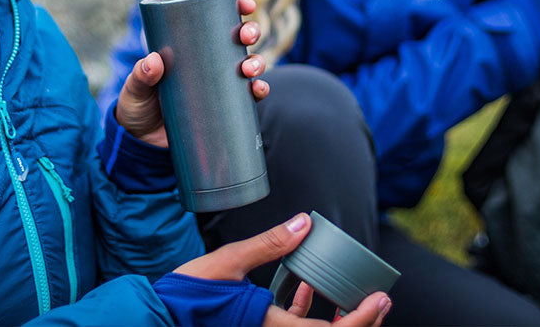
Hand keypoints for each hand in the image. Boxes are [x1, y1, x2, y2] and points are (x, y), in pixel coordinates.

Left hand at [116, 0, 266, 146]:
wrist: (142, 143)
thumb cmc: (137, 106)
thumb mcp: (135, 88)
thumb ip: (141, 75)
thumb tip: (154, 61)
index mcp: (188, 44)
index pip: (216, 18)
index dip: (235, 7)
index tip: (246, 5)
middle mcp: (208, 60)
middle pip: (238, 38)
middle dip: (250, 31)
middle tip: (246, 36)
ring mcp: (219, 83)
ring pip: (249, 63)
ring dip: (257, 62)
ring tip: (248, 70)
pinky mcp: (225, 106)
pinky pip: (249, 96)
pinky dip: (259, 91)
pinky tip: (258, 90)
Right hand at [174, 213, 391, 326]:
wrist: (159, 317)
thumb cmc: (187, 295)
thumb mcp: (227, 262)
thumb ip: (269, 244)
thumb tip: (305, 223)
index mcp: (270, 325)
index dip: (361, 320)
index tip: (380, 299)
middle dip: (359, 323)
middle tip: (379, 300)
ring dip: (338, 320)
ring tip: (354, 295)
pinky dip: (307, 311)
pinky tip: (306, 286)